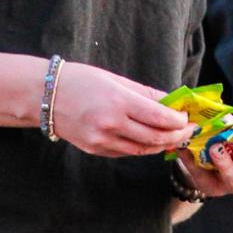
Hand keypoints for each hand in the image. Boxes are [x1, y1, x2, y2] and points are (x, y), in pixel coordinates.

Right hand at [53, 65, 196, 157]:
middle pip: (155, 137)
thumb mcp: (116, 80)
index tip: (188, 118)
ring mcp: (101, 140)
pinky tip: (151, 140)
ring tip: (174, 136)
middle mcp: (110, 124)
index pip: (159, 117)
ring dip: (162, 144)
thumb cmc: (81, 81)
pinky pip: (126, 152)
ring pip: (143, 150)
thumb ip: (146, 94)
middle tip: (188, 130)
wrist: (44, 96)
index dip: (179, 121)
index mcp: (117, 102)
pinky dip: (142, 147)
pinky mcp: (95, 150)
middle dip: (176, 135)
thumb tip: (173, 102)